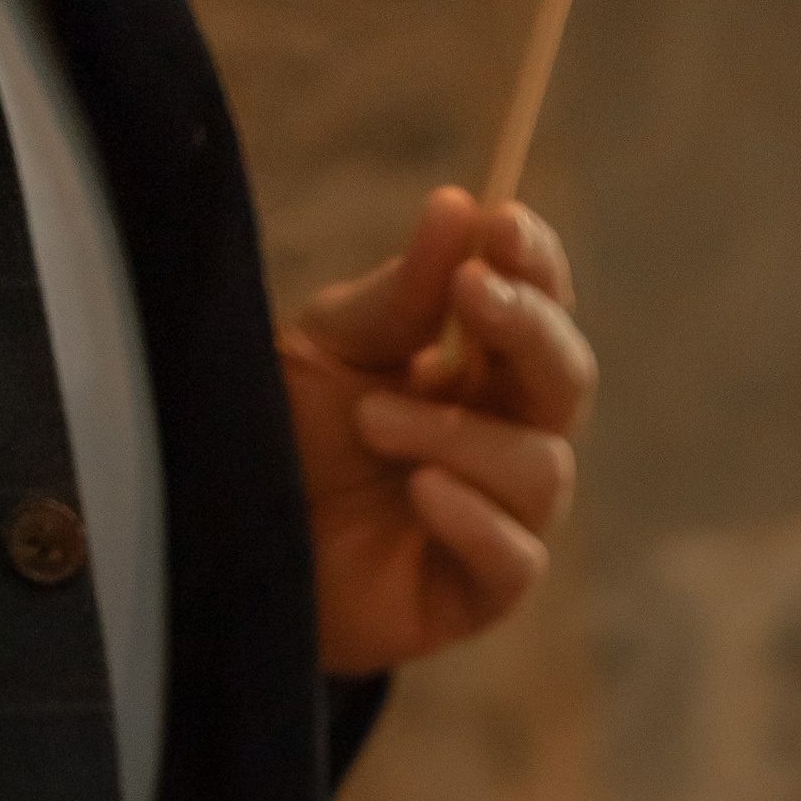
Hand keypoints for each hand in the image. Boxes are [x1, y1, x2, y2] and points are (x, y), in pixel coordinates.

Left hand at [280, 186, 596, 675]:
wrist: (233, 550)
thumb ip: (398, 297)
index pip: (541, 307)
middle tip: (469, 290)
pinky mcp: (480, 592)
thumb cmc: (288, 440)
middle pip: (567, 379)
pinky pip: (516, 558)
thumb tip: (460, 207)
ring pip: (542, 468)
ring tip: (374, 421)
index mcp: (478, 369)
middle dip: (528, 328)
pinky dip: (475, 519)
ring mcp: (500, 518)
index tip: (502, 225)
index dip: (535, 264)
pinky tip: (423, 493)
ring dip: (461, 434)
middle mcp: (504, 438)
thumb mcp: (328, 350)